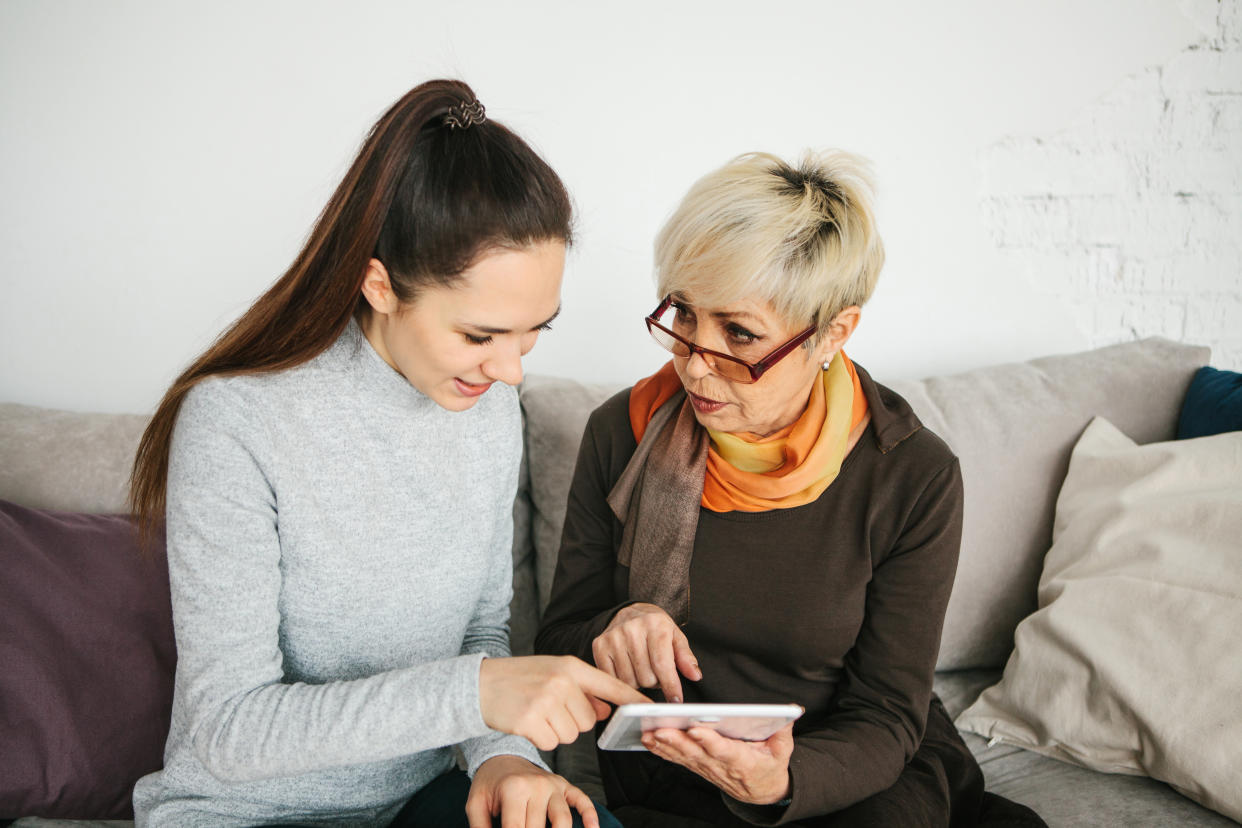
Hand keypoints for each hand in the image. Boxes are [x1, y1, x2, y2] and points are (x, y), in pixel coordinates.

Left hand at [467, 755, 599, 827]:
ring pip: (563, 819)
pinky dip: (590, 816)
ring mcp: (554, 785)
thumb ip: (480, 827)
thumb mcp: (475, 804)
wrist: (503, 757)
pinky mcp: (565, 786)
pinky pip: (582, 801)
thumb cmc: (490, 784)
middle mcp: (537, 785)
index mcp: (514, 789)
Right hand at [479, 655, 647, 750]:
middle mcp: (562, 682)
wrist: (480, 684)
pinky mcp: (531, 720)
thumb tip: (607, 711)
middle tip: (550, 707)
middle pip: (590, 719)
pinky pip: (551, 743)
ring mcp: (546, 701)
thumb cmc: (521, 679)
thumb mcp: (554, 674)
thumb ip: (583, 690)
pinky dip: (540, 738)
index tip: (650, 708)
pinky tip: (527, 722)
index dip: (631, 699)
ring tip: (537, 712)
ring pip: (572, 734)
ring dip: (556, 730)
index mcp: (571, 666)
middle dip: (573, 720)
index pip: (610, 685)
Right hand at [592, 602, 701, 701]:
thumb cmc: (655, 628)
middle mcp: (631, 629)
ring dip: (639, 682)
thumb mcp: (675, 636)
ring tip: (641, 668)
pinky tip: (627, 669)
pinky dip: (623, 681)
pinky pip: (612, 679)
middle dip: (654, 681)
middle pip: (646, 677)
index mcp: (654, 624)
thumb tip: (695, 675)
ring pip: (630, 682)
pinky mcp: (599, 646)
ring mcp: (613, 637)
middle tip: (654, 671)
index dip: (671, 686)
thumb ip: (685, 657)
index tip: (676, 700)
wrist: (629, 612)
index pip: (662, 664)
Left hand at [641, 722, 794, 804]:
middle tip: (660, 729)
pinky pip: (679, 760)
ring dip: (665, 746)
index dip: (709, 741)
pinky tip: (648, 741)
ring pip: (684, 757)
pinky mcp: (699, 767)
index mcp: (743, 761)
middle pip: (697, 753)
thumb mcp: (784, 749)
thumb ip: (784, 730)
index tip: (696, 730)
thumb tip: (791, 710)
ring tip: (647, 733)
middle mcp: (721, 766)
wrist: (762, 792)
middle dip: (677, 742)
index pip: (724, 750)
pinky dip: (663, 751)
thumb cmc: (770, 765)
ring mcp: (708, 769)